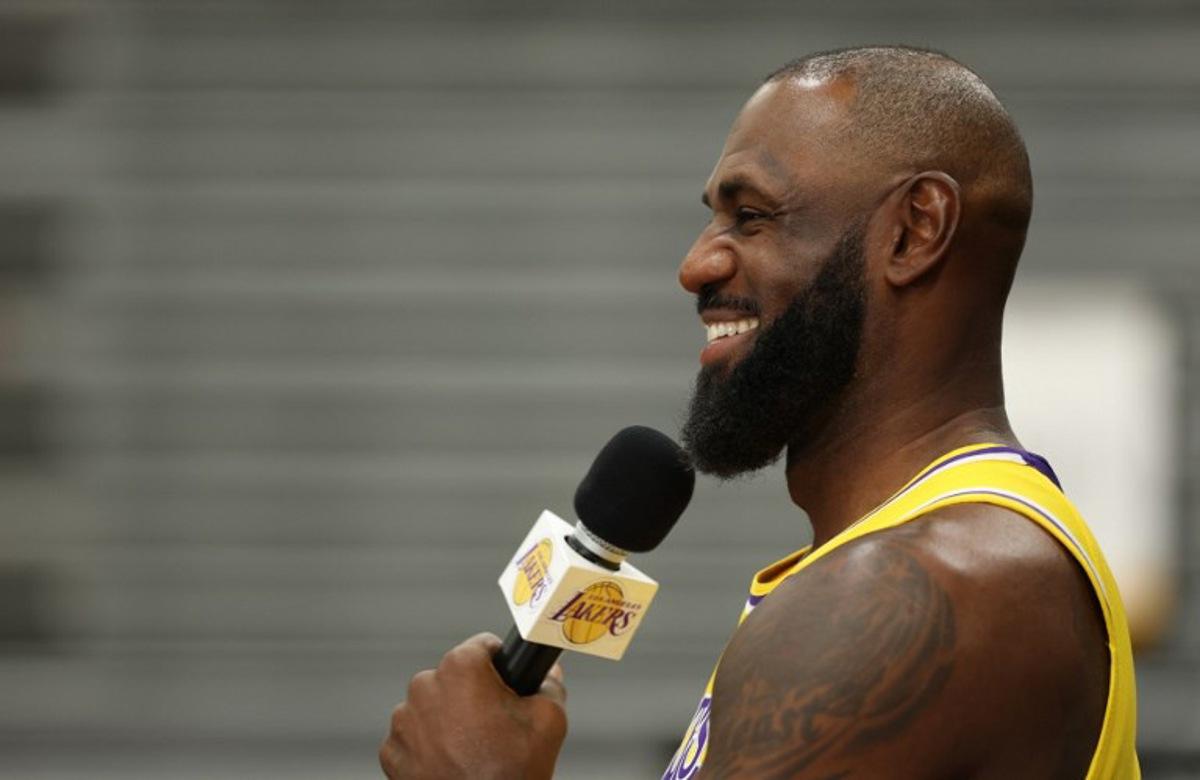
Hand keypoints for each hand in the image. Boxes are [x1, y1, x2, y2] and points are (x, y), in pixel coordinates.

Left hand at [379, 632, 567, 779]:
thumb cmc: (512, 773)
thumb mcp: (550, 720)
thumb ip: (550, 684)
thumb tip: (549, 673)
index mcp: (461, 668)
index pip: (483, 646)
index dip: (500, 665)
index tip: (505, 684)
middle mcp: (425, 686)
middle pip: (454, 677)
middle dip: (472, 695)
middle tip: (493, 725)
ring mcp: (404, 721)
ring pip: (431, 706)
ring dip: (448, 719)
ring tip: (472, 748)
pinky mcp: (392, 752)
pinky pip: (413, 737)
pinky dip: (428, 746)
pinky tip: (450, 762)